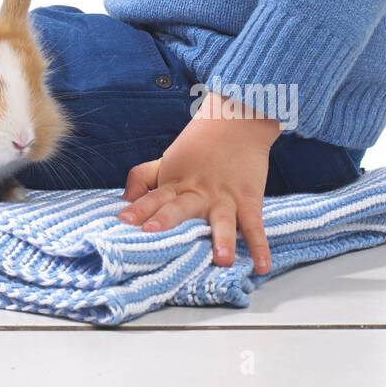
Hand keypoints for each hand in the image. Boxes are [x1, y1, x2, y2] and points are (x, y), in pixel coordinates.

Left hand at [117, 90, 281, 273]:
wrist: (236, 121)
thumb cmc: (198, 146)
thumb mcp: (166, 159)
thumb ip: (143, 178)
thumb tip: (123, 200)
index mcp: (175, 184)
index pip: (153, 197)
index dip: (138, 208)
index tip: (122, 221)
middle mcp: (197, 193)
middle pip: (180, 207)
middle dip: (166, 220)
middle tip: (152, 232)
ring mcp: (224, 198)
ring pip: (222, 220)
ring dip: (222, 239)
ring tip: (222, 260)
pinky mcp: (249, 200)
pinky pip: (254, 225)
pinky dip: (260, 245)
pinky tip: (262, 265)